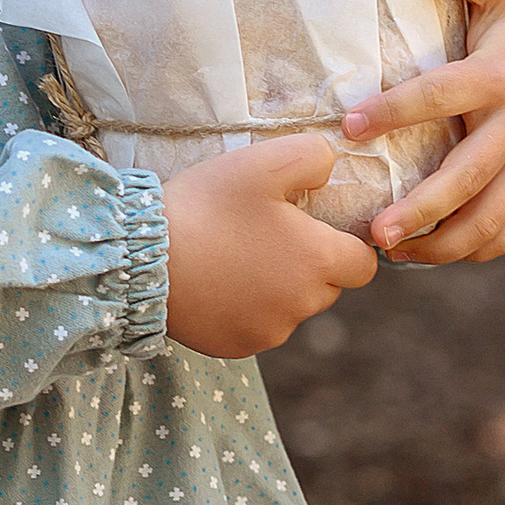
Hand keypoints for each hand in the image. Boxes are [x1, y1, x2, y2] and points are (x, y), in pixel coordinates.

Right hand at [163, 137, 380, 358]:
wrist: (140, 258)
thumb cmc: (206, 207)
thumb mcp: (262, 162)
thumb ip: (313, 156)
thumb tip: (331, 167)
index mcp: (318, 261)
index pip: (363, 264)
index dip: (345, 244)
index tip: (315, 228)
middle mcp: (302, 305)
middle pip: (327, 287)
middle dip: (307, 264)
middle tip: (264, 236)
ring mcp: (269, 332)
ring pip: (290, 308)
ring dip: (275, 288)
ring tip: (233, 258)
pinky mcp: (237, 347)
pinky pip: (256, 327)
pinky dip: (244, 310)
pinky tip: (215, 284)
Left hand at [341, 0, 504, 264]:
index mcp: (498, 77)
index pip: (441, 95)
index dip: (396, 110)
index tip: (351, 126)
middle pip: (467, 177)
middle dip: (422, 209)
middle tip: (374, 233)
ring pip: (488, 219)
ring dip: (440, 246)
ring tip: (389, 251)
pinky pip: (504, 233)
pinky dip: (469, 251)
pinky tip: (425, 254)